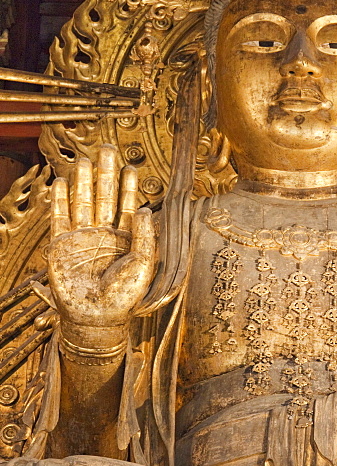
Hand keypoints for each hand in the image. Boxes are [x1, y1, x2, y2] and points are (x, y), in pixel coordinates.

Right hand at [47, 145, 155, 346]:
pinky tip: (63, 182)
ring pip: (82, 202)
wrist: (96, 316)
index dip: (129, 187)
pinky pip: (60, 217)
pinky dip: (61, 200)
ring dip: (83, 181)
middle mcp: (103, 235)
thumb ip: (146, 235)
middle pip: (104, 196)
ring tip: (85, 160)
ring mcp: (82, 238)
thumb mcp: (144, 263)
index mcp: (125, 239)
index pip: (127, 206)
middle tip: (106, 149)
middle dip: (105, 173)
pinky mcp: (62, 245)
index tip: (131, 166)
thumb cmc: (123, 296)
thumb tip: (148, 209)